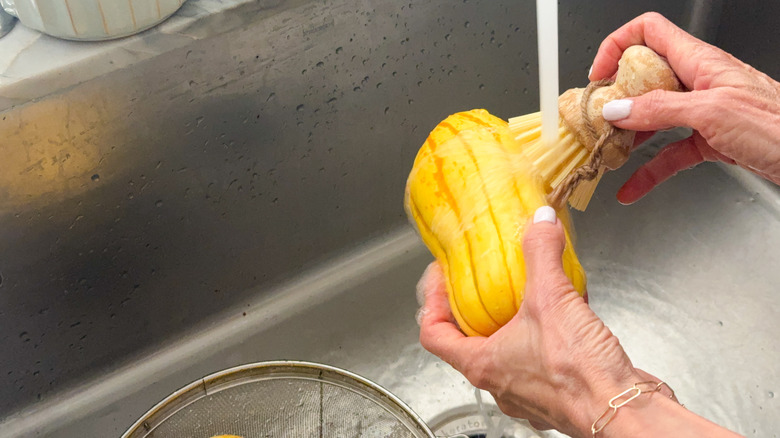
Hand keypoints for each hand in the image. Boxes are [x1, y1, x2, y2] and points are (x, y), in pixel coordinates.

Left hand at [417, 207, 647, 436]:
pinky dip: (546, 335)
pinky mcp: (557, 393)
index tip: (441, 279)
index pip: (433, 334)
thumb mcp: (552, 299)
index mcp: (482, 364)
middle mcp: (500, 383)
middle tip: (481, 281)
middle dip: (474, 309)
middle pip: (468, 342)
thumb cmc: (581, 377)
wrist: (625, 412)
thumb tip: (539, 224)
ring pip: (507, 352)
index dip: (432, 302)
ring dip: (512, 322)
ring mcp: (527, 392)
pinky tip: (565, 314)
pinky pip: (540, 359)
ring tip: (526, 293)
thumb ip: (541, 253)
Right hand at [589, 12, 779, 203]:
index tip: (599, 74)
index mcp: (701, 61)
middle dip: (617, 97)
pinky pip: (670, 152)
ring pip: (654, 117)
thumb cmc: (778, 127)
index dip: (618, 45)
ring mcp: (704, 111)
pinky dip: (650, 170)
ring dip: (629, 135)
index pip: (649, 32)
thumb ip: (660, 108)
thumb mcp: (712, 112)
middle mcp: (700, 82)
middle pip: (645, 78)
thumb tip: (617, 109)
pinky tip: (633, 187)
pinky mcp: (711, 140)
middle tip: (598, 119)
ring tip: (610, 151)